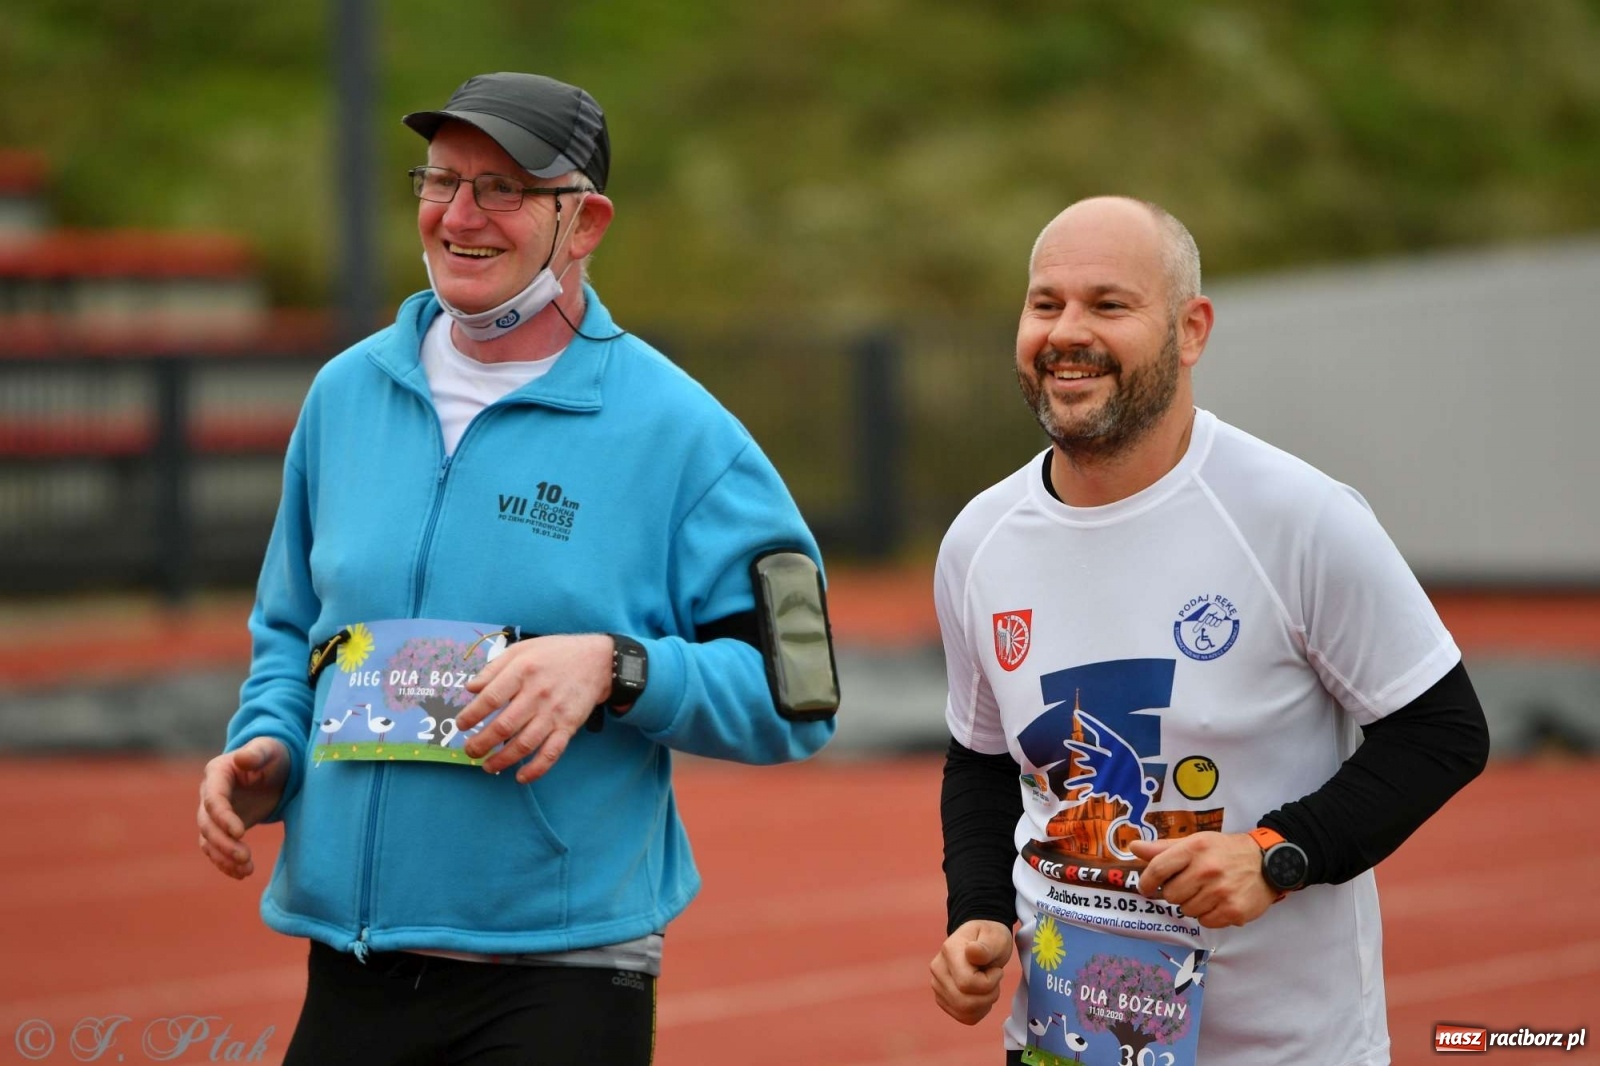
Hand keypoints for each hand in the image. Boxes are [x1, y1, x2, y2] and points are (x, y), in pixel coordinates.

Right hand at [197, 737, 288, 879]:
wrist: (277, 768)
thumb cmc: (274, 754)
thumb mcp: (270, 749)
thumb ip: (256, 753)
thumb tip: (240, 759)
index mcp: (217, 773)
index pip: (213, 799)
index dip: (223, 817)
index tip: (241, 832)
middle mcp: (209, 794)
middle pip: (207, 824)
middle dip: (223, 843)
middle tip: (245, 857)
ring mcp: (214, 814)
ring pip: (209, 840)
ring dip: (223, 857)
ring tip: (246, 870)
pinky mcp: (223, 828)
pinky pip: (216, 849)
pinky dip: (225, 863)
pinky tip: (242, 873)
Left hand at [456, 634, 612, 782]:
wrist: (598, 661)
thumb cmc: (555, 654)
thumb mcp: (522, 649)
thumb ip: (494, 668)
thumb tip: (471, 689)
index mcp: (523, 671)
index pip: (491, 698)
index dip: (472, 715)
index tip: (461, 724)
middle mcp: (538, 694)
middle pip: (504, 725)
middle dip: (481, 743)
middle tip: (469, 751)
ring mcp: (554, 713)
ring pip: (524, 744)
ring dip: (502, 759)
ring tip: (487, 765)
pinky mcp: (569, 727)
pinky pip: (551, 753)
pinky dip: (535, 769)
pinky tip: (521, 776)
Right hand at [930, 919, 1013, 1024]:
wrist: (981, 942)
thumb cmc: (990, 939)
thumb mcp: (995, 938)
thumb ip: (985, 947)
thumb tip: (972, 951)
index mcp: (949, 950)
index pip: (967, 983)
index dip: (989, 982)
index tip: (997, 970)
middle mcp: (938, 969)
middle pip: (964, 1002)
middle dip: (989, 995)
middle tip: (995, 979)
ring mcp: (937, 985)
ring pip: (964, 1012)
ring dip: (985, 1003)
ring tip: (989, 986)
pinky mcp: (942, 999)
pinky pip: (964, 1017)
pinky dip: (979, 1011)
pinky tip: (983, 995)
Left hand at [1129, 832, 1277, 927]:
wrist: (1268, 863)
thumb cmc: (1225, 851)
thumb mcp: (1196, 842)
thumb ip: (1163, 848)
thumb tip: (1134, 847)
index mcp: (1194, 848)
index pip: (1158, 869)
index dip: (1146, 882)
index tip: (1146, 888)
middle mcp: (1207, 869)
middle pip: (1170, 895)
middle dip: (1175, 893)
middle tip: (1189, 886)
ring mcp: (1221, 892)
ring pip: (1186, 910)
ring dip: (1192, 904)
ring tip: (1207, 892)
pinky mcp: (1233, 911)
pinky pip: (1205, 922)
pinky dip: (1208, 916)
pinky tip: (1218, 903)